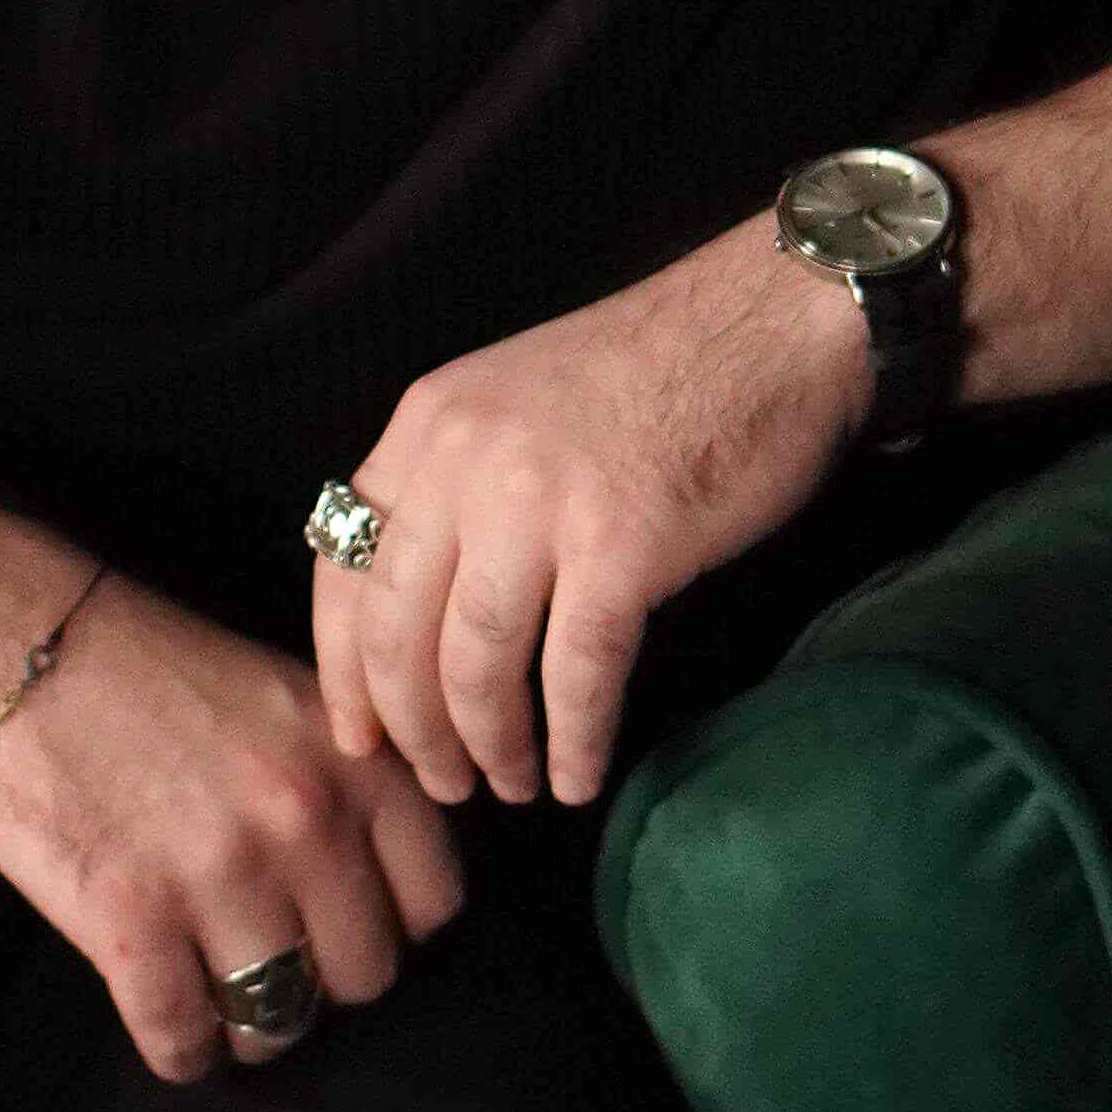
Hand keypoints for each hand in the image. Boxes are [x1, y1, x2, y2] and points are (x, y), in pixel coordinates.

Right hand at [0, 566, 467, 1083]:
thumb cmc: (158, 676)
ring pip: (280, 1021)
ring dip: (249, 1024)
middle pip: (365, 976)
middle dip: (322, 978)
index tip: (347, 920)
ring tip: (218, 993)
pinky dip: (180, 1049)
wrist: (28, 648)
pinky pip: (183, 1041)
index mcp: (353, 761)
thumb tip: (393, 891)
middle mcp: (303, 819)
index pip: (434, 901)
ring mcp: (218, 873)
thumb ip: (354, 785)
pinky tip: (169, 1020)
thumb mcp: (293, 699)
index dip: (392, 922)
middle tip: (276, 957)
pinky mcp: (130, 918)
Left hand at [313, 216, 867, 813]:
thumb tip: (426, 610)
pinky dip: (574, 741)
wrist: (769, 325)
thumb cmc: (653, 370)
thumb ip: (457, 483)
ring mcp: (541, 501)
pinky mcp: (620, 544)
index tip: (358, 734)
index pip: (342, 565)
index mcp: (428, 422)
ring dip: (491, 746)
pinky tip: (578, 777)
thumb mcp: (513, 400)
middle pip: (400, 632)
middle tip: (442, 783)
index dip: (345, 668)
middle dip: (413, 730)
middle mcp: (465, 459)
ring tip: (510, 786)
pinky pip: (576, 675)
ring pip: (478, 664)